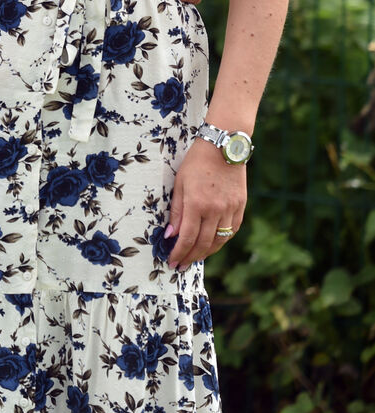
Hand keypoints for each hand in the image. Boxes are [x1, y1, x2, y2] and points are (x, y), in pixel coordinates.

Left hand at [165, 138, 245, 268]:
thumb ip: (176, 211)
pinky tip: (213, 244)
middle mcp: (215, 210)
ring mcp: (230, 209)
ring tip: (195, 258)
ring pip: (219, 240)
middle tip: (181, 266)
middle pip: (203, 243)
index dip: (179, 253)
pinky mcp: (241, 206)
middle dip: (190, 257)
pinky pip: (232, 230)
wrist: (224, 146)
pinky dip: (222, 240)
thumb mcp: (180, 183)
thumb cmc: (196, 162)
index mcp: (197, 204)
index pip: (187, 238)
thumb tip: (171, 235)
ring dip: (206, 252)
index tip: (172, 262)